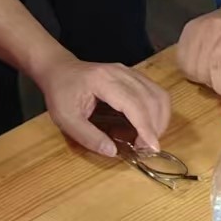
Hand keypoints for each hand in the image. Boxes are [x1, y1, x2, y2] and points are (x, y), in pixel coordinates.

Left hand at [36, 57, 172, 157]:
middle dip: (155, 126)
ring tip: (149, 138)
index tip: (152, 148)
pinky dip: (158, 111)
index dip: (146, 126)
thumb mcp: (66, 118)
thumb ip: (88, 136)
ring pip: (158, 94)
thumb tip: (113, 152)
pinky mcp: (135, 76)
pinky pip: (155, 92)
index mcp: (103, 81)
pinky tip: (148, 125)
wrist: (60, 69)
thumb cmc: (60, 93)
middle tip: (146, 148)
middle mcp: (122, 73)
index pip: (134, 103)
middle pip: (152, 98)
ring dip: (160, 119)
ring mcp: (130, 72)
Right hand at [176, 9, 220, 103]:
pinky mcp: (188, 29)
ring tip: (218, 73)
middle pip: (203, 69)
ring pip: (190, 67)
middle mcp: (214, 28)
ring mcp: (198, 28)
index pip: (219, 65)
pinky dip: (192, 69)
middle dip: (216, 84)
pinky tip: (205, 67)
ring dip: (203, 78)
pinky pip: (182, 59)